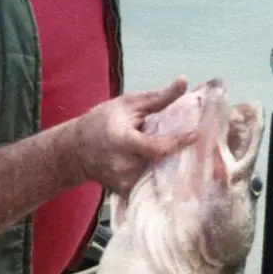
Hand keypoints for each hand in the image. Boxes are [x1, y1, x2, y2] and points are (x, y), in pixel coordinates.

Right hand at [72, 77, 196, 194]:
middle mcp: (123, 165)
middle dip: (178, 153)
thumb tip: (184, 81)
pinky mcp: (125, 192)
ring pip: (158, 175)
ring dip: (170, 165)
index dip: (178, 142)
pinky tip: (161, 167)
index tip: (196, 134)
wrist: (76, 151)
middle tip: (191, 143)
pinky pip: (149, 185)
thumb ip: (159, 98)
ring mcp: (124, 183)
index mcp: (122, 141)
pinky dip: (158, 176)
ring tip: (176, 154)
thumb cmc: (101, 122)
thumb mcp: (128, 104)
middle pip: (162, 163)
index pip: (157, 147)